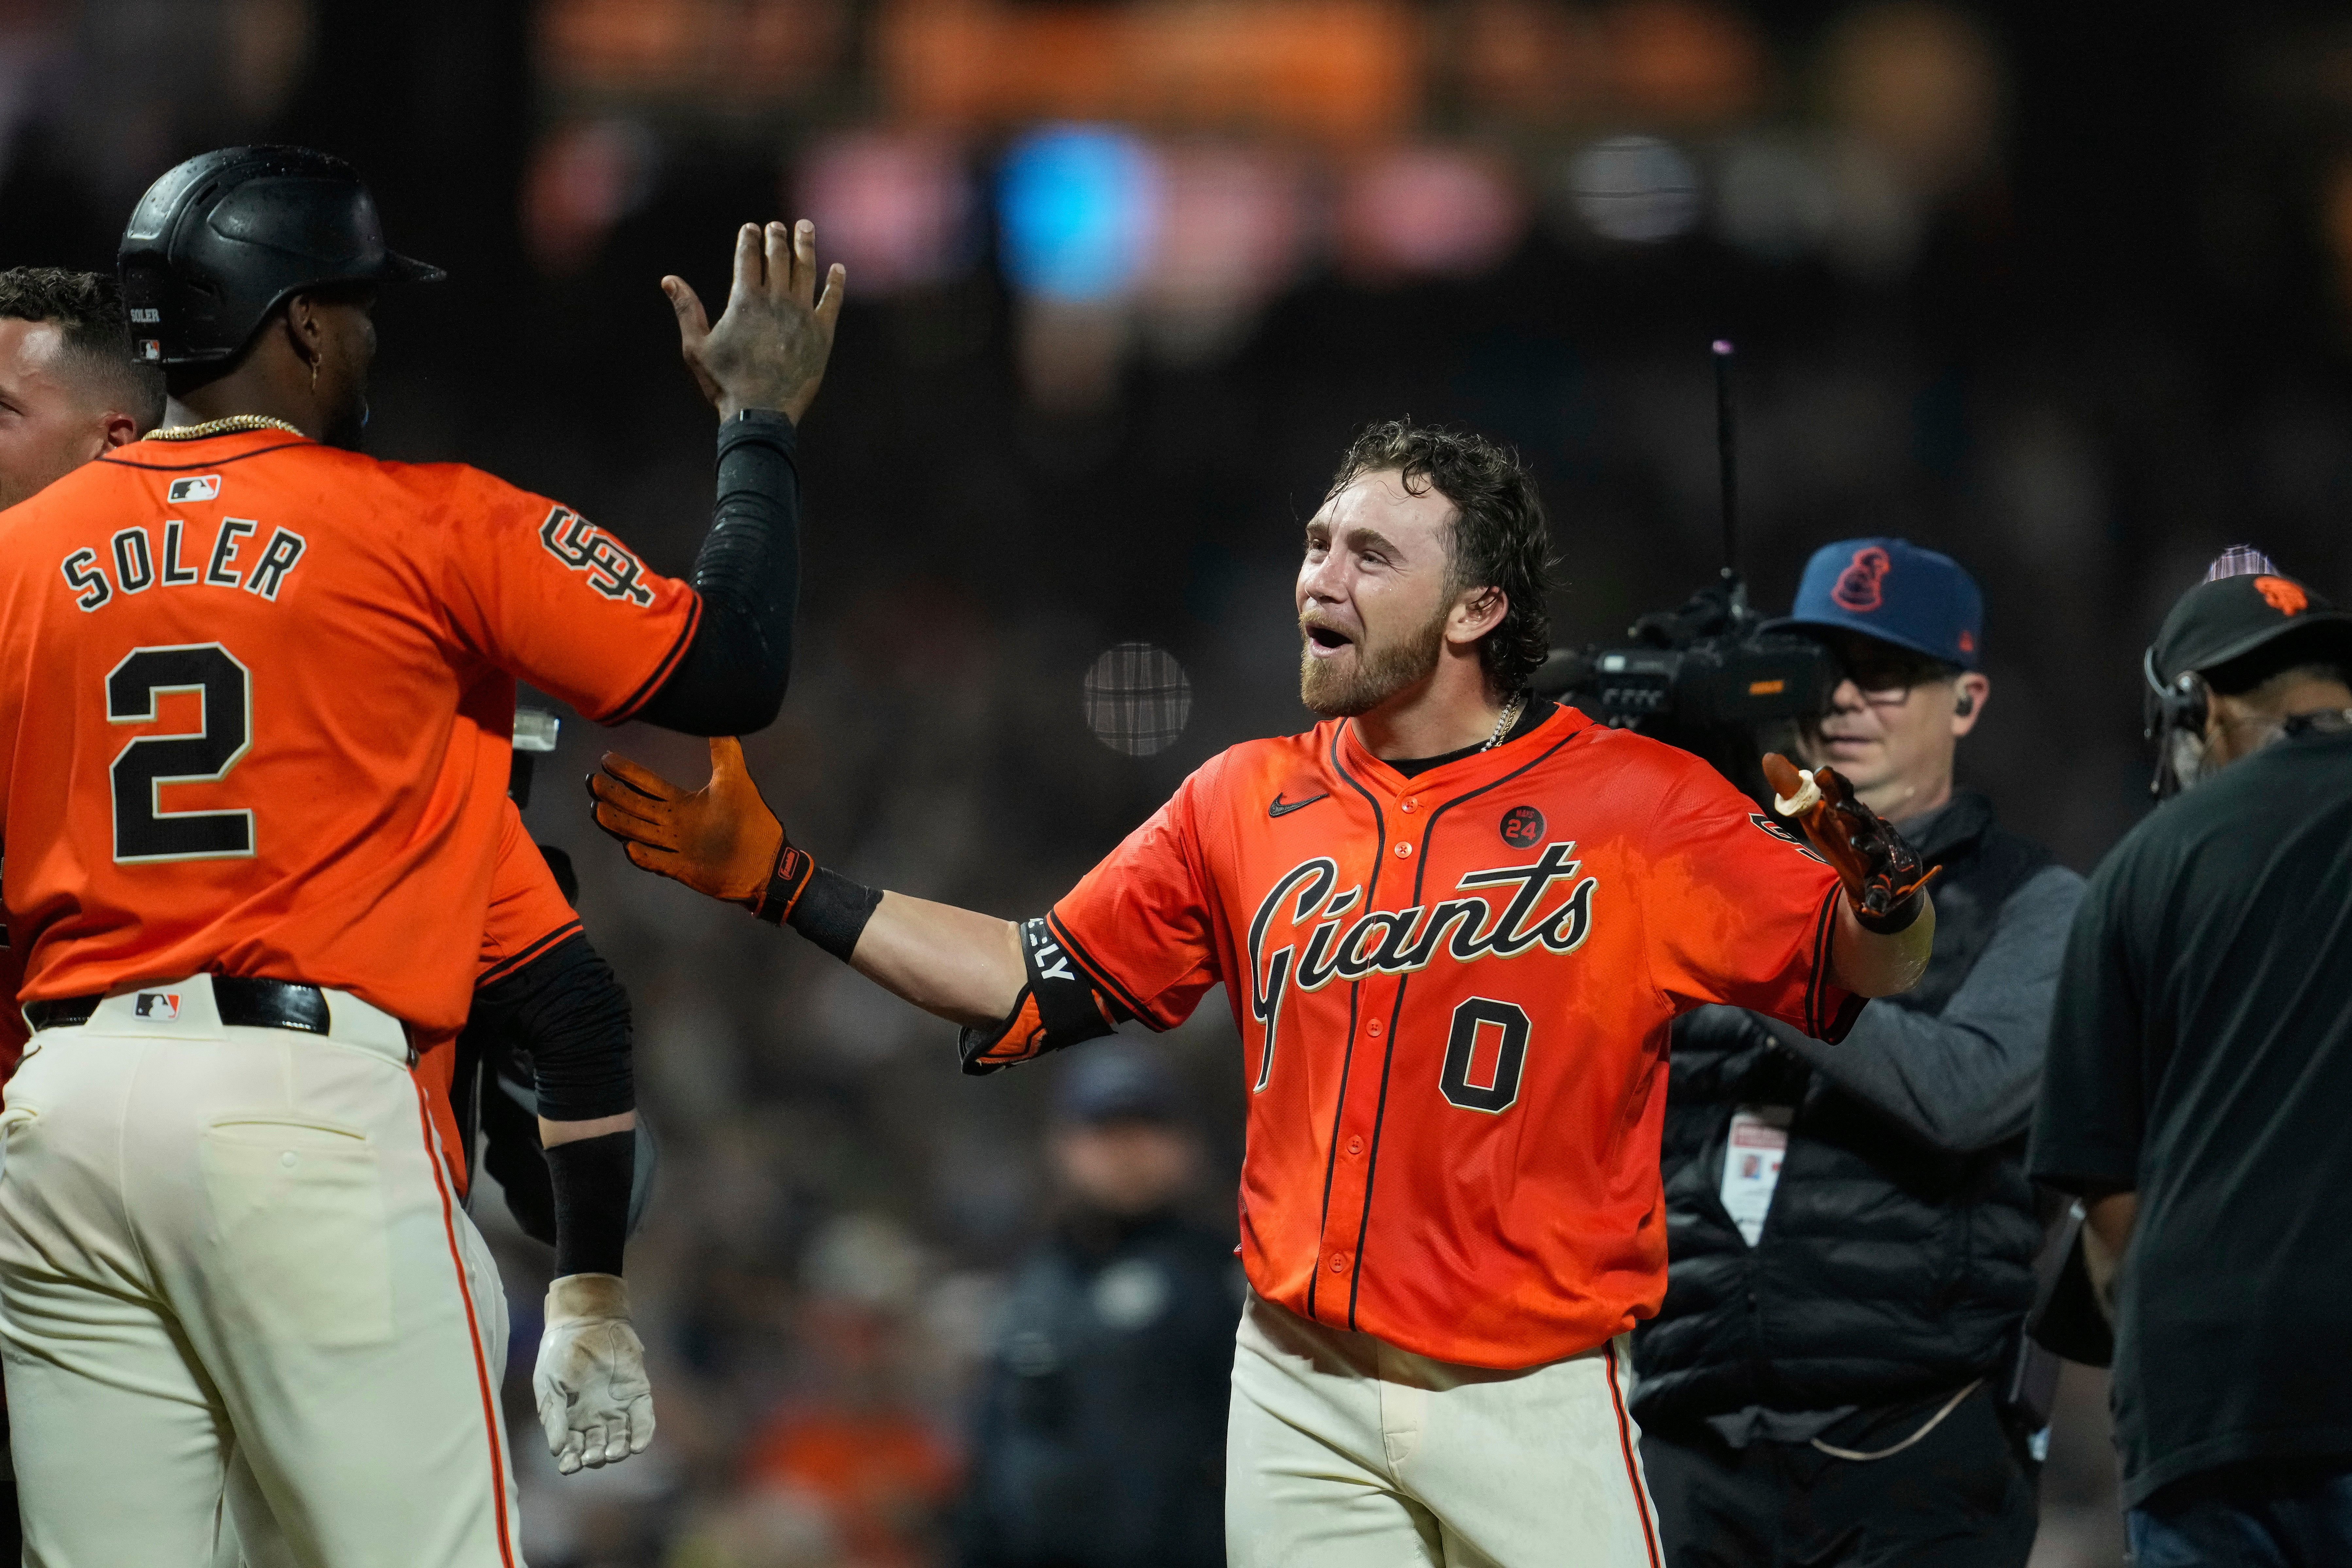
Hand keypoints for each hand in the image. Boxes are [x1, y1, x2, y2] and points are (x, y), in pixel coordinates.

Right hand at [532, 1273, 654, 1473]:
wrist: (585, 1321)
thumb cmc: (560, 1353)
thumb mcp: (549, 1385)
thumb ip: (554, 1416)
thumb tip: (557, 1450)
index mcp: (572, 1419)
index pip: (573, 1449)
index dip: (572, 1460)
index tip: (569, 1466)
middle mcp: (596, 1418)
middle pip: (598, 1448)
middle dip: (596, 1456)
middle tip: (593, 1457)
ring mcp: (618, 1406)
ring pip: (621, 1437)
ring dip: (618, 1449)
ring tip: (614, 1453)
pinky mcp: (637, 1393)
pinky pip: (644, 1418)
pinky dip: (643, 1433)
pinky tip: (638, 1445)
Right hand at [588, 737, 784, 905]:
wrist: (767, 861)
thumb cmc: (752, 821)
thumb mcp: (736, 779)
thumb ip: (725, 750)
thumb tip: (718, 718)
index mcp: (683, 804)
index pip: (648, 785)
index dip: (628, 772)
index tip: (606, 759)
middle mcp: (674, 824)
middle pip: (636, 807)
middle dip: (614, 795)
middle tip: (591, 782)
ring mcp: (676, 848)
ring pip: (639, 832)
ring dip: (618, 822)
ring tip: (596, 809)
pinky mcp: (683, 869)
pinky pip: (658, 861)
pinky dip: (644, 855)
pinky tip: (628, 847)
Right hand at [664, 220, 844, 423]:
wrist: (761, 413)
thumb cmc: (725, 383)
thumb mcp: (696, 346)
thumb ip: (686, 309)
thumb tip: (669, 279)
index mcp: (745, 300)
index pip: (748, 257)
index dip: (749, 238)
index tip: (752, 227)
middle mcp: (777, 301)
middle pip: (779, 257)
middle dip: (777, 238)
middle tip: (778, 226)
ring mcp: (802, 315)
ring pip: (806, 270)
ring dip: (806, 246)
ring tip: (806, 228)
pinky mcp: (822, 333)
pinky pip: (832, 301)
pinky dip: (836, 282)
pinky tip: (838, 269)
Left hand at [1761, 752, 1934, 930]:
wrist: (1880, 879)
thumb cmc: (1844, 841)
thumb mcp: (1817, 818)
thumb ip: (1795, 792)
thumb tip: (1768, 757)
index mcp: (1850, 815)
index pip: (1843, 795)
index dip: (1835, 784)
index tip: (1822, 772)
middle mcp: (1869, 831)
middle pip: (1860, 819)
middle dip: (1851, 812)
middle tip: (1838, 806)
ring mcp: (1882, 856)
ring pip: (1875, 850)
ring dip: (1866, 845)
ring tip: (1854, 842)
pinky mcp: (1887, 882)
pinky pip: (1882, 891)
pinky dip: (1879, 896)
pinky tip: (1874, 904)